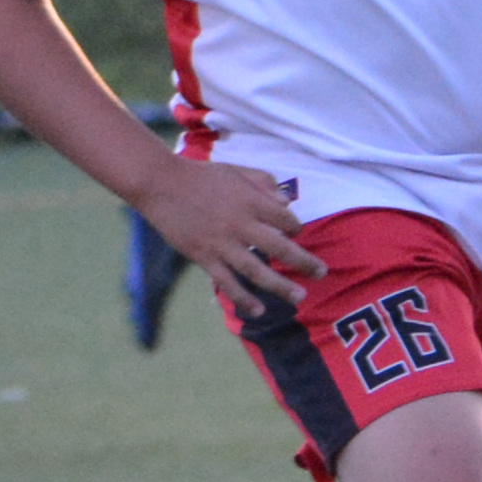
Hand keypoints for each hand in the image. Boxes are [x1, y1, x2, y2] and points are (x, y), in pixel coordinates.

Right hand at [136, 150, 314, 309]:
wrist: (160, 183)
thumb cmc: (201, 175)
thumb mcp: (238, 170)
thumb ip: (265, 183)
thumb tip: (287, 203)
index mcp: (252, 202)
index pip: (287, 221)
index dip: (296, 228)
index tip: (295, 234)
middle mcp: (241, 225)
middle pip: (280, 248)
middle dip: (304, 263)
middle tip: (321, 273)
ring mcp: (221, 243)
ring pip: (256, 270)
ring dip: (280, 286)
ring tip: (299, 297)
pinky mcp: (203, 256)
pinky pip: (226, 282)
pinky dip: (242, 298)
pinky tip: (258, 310)